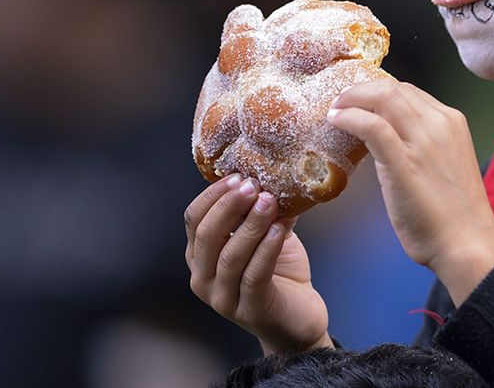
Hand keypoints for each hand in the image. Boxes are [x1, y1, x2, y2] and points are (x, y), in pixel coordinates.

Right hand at [184, 174, 331, 354]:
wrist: (299, 318)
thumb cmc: (280, 272)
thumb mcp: (269, 234)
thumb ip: (266, 209)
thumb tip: (275, 175)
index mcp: (201, 256)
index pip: (193, 220)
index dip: (213, 196)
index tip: (238, 176)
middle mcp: (203, 278)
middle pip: (206, 236)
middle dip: (228, 206)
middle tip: (252, 185)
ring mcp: (223, 298)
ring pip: (230, 256)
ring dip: (250, 225)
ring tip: (270, 201)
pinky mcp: (250, 310)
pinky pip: (254, 276)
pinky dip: (266, 249)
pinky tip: (280, 229)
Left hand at [328, 80, 493, 304]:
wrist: (466, 242)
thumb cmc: (454, 213)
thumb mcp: (444, 162)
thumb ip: (421, 144)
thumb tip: (386, 139)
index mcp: (451, 121)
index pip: (408, 91)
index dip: (377, 91)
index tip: (357, 100)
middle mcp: (440, 123)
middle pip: (393, 88)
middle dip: (360, 89)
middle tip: (340, 102)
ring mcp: (423, 140)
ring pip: (383, 97)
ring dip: (351, 98)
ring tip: (335, 110)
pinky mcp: (405, 162)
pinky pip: (372, 125)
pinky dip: (349, 117)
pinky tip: (336, 121)